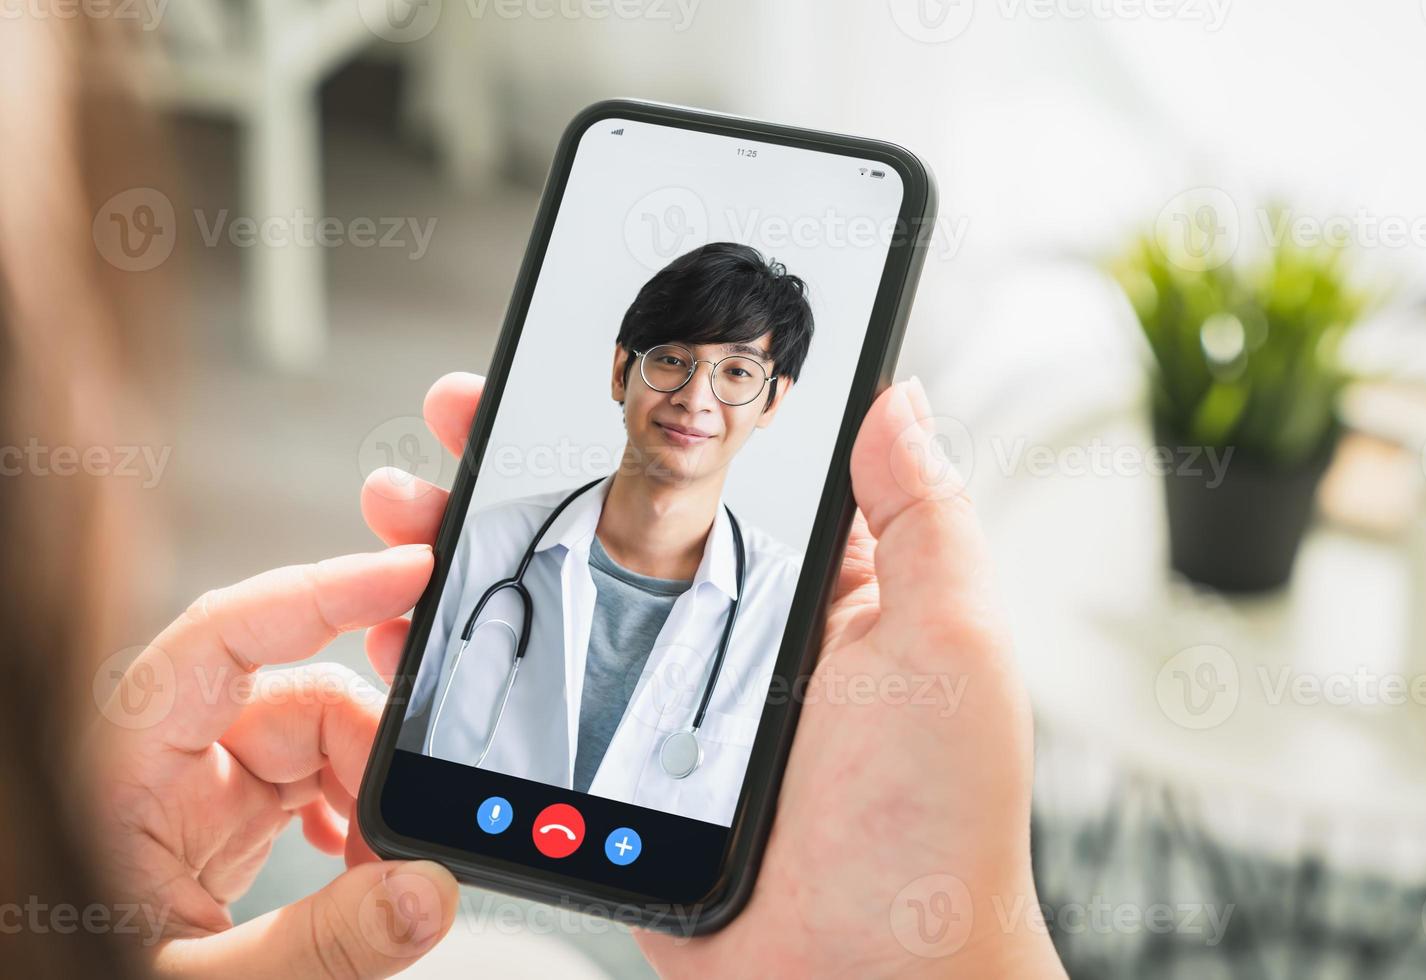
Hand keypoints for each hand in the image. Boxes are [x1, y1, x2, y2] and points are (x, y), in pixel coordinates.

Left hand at [91, 547, 459, 977]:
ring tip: (387, 873)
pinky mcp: (222, 827)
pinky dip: (357, 816)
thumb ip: (320, 944)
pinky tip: (366, 869)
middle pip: (298, 696)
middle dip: (377, 749)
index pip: (224, 635)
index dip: (322, 591)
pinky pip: (310, 784)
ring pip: (318, 741)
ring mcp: (193, 794)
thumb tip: (426, 891)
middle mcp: (158, 766)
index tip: (410, 574)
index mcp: (117, 773)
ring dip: (374, 795)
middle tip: (413, 827)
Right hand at [360, 373, 1062, 976]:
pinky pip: (526, 712)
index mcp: (806, 594)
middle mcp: (728, 641)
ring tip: (402, 515)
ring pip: (545, 612)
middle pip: (600, 533)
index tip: (559, 370)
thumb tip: (900, 395)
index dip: (627, 420)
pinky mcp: (611, 783)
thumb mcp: (949, 645)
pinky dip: (454, 670)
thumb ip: (923, 517)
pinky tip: (402, 633)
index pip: (706, 478)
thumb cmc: (932, 827)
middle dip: (514, 473)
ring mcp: (661, 711)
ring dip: (464, 556)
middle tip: (449, 421)